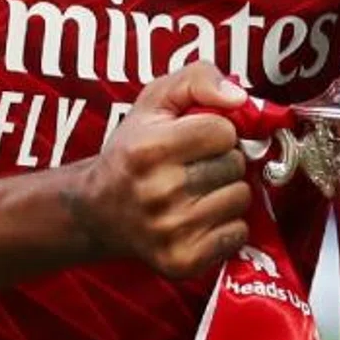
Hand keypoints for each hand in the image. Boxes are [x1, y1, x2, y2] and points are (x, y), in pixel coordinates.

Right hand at [70, 64, 252, 278]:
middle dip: (223, 159)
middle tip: (195, 165)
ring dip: (227, 191)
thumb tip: (239, 98)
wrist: (99, 211)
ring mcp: (170, 231)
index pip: (223, 131)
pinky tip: (200, 217)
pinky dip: (227, 224)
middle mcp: (157, 192)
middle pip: (234, 164)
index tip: (195, 137)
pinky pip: (238, 233)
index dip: (216, 130)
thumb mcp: (155, 99)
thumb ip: (199, 79)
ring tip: (197, 190)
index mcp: (148, 149)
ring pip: (240, 198)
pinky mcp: (182, 261)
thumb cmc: (134, 149)